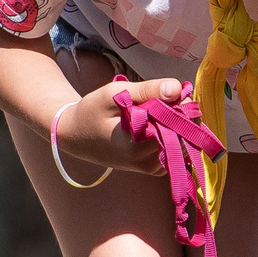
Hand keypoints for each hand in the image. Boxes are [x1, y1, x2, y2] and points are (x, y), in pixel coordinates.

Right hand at [53, 75, 186, 176]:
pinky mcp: (152, 168)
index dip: (182, 106)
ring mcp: (150, 168)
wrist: (75, 135)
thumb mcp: (114, 94)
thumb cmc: (91, 112)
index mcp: (137, 147)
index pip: (177, 126)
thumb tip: (177, 88)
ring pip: (181, 144)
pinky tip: (158, 122)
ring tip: (159, 109)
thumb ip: (147, 91)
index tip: (175, 92)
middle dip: (182, 115)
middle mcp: (147, 163)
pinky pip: (174, 150)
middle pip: (183, 136)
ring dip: (177, 124)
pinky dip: (172, 134)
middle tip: (168, 97)